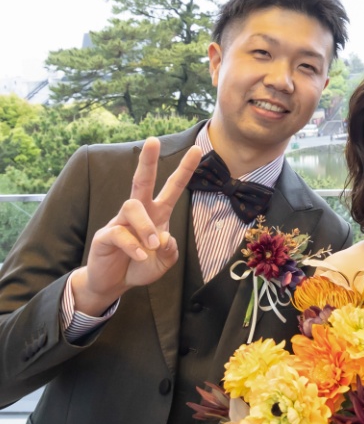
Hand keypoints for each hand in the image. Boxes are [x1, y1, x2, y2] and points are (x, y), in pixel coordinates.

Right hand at [71, 138, 201, 314]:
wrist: (114, 283)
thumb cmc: (141, 267)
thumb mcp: (164, 262)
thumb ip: (170, 251)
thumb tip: (163, 237)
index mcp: (158, 214)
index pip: (172, 188)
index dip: (185, 170)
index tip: (198, 150)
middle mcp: (139, 213)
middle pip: (142, 180)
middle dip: (148, 161)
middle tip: (153, 140)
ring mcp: (120, 222)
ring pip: (132, 206)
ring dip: (145, 225)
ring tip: (151, 245)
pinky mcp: (105, 235)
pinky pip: (119, 233)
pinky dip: (133, 247)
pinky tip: (140, 257)